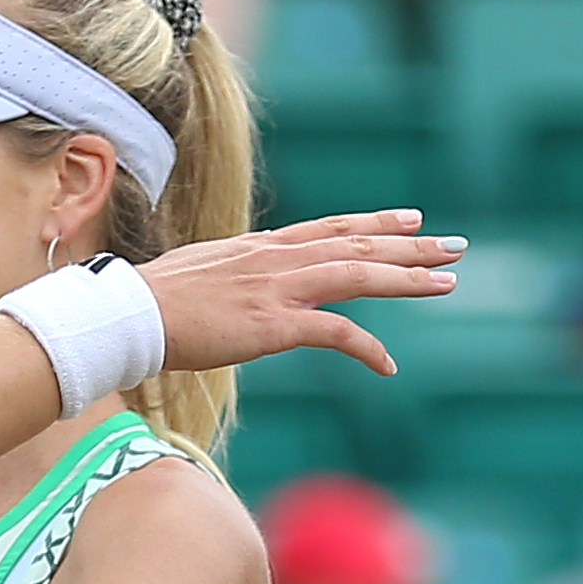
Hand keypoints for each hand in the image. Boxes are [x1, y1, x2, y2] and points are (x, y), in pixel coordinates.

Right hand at [139, 214, 462, 377]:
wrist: (129, 314)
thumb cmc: (151, 301)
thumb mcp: (200, 274)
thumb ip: (230, 275)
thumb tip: (234, 286)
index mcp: (260, 247)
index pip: (331, 228)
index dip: (374, 223)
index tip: (409, 218)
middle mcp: (277, 258)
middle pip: (358, 244)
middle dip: (410, 244)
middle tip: (453, 244)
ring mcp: (278, 288)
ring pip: (360, 275)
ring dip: (408, 277)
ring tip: (447, 280)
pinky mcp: (275, 324)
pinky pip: (336, 333)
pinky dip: (367, 347)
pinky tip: (388, 365)